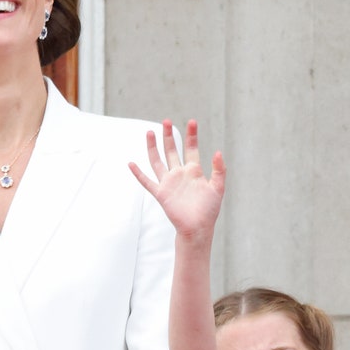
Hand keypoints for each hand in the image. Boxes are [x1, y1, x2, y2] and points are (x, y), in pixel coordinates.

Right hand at [129, 119, 225, 240]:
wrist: (198, 228)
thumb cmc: (209, 210)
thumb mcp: (218, 187)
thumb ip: (219, 170)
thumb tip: (218, 152)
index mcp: (194, 171)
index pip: (191, 148)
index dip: (191, 135)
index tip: (192, 121)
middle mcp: (179, 174)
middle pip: (171, 150)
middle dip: (168, 136)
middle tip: (165, 121)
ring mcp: (168, 183)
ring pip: (157, 161)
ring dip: (153, 147)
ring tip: (149, 133)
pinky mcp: (160, 194)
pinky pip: (146, 182)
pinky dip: (138, 173)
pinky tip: (131, 163)